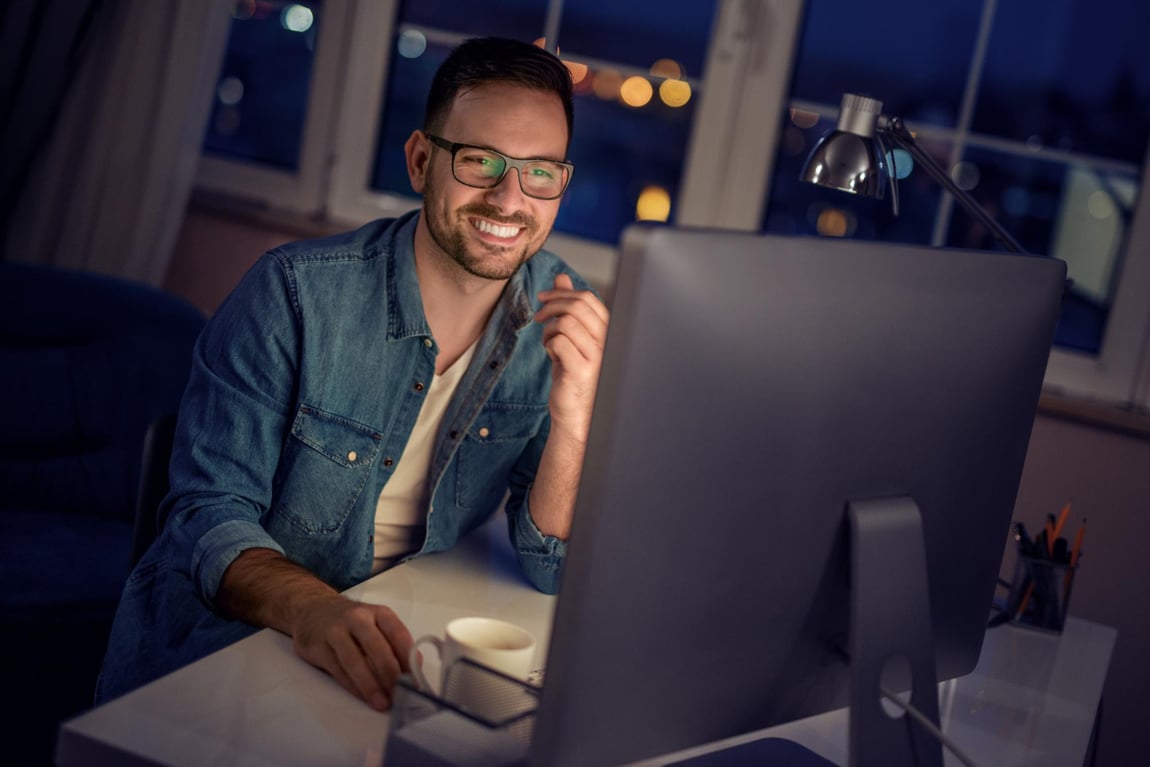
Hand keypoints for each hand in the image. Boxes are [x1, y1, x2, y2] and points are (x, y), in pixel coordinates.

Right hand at [289, 593, 414, 710]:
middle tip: (399, 695)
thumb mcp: (376, 623)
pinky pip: (338, 670)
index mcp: (378, 613)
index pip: (398, 634)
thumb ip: (394, 643)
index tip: (416, 680)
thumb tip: (414, 668)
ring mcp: (335, 631)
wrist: (311, 609)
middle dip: (390, 674)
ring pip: (355, 661)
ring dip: (371, 685)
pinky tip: (363, 696)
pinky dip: (353, 686)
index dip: (408, 659)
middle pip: (377, 647)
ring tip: (382, 702)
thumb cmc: (351, 622)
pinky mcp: (318, 647)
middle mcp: (357, 618)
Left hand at [535, 273, 609, 442]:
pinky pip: (559, 341)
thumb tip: (562, 277)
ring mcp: (597, 356)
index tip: (543, 297)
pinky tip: (551, 354)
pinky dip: (548, 344)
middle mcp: (607, 341)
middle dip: (552, 305)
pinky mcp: (582, 370)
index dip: (562, 293)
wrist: (576, 412)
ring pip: (566, 322)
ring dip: (548, 329)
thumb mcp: (571, 336)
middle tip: (538, 316)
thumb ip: (569, 306)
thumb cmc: (573, 373)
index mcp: (607, 331)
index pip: (588, 298)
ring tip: (547, 342)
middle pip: (578, 305)